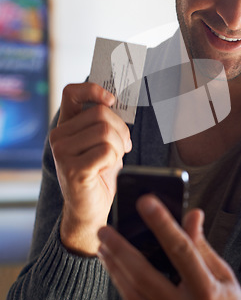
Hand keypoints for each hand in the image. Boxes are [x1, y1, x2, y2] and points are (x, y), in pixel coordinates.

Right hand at [49, 82, 131, 254]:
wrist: (90, 209)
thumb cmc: (99, 172)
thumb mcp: (102, 141)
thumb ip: (105, 121)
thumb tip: (117, 100)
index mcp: (66, 126)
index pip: (72, 92)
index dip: (93, 90)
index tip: (111, 100)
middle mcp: (59, 136)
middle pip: (101, 113)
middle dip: (121, 130)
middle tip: (122, 147)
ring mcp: (62, 152)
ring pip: (106, 132)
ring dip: (119, 147)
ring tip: (113, 160)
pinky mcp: (72, 169)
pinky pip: (107, 151)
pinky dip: (115, 160)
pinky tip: (106, 170)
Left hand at [97, 195, 240, 299]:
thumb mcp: (226, 277)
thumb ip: (203, 247)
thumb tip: (192, 214)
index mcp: (207, 291)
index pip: (181, 249)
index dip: (163, 224)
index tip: (146, 202)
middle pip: (145, 277)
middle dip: (121, 251)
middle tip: (104, 230)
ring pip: (133, 296)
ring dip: (115, 269)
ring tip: (103, 248)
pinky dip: (123, 287)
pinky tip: (117, 271)